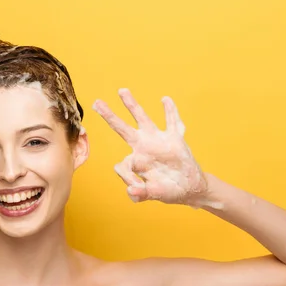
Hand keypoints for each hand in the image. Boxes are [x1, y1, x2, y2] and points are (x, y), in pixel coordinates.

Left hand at [93, 88, 207, 206]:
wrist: (188, 188)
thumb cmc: (167, 190)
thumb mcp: (154, 194)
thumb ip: (142, 193)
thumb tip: (130, 190)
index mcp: (136, 161)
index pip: (123, 164)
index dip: (126, 175)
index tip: (134, 185)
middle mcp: (143, 147)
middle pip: (123, 129)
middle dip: (110, 117)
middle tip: (97, 103)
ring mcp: (158, 141)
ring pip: (143, 118)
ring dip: (132, 105)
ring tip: (122, 91)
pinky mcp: (175, 139)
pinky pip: (173, 122)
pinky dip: (170, 111)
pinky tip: (165, 100)